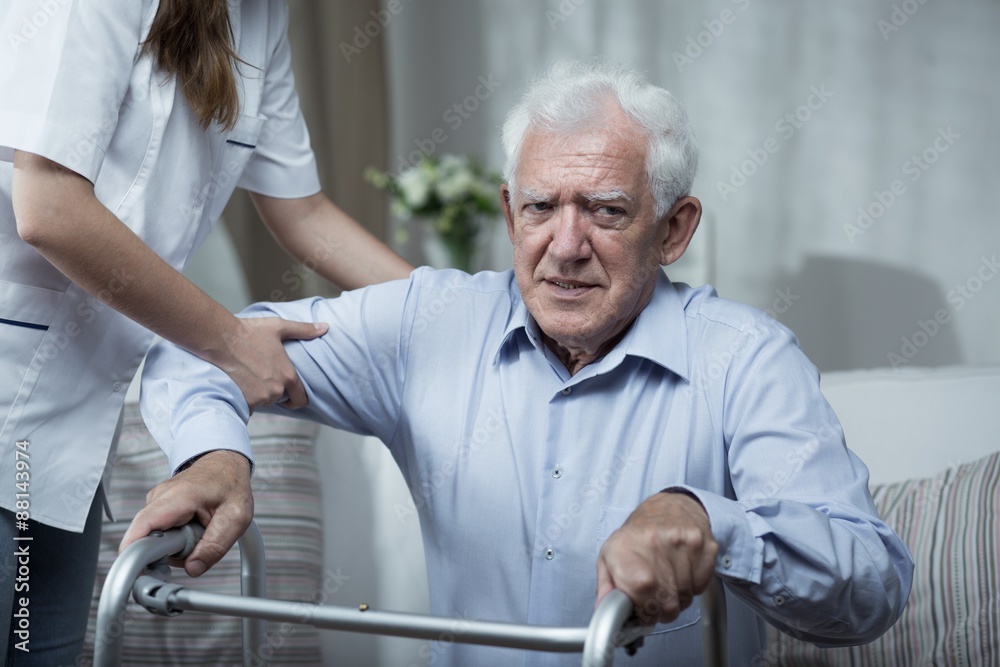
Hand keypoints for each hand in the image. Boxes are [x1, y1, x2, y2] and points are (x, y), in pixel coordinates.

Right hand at [119, 450, 253, 576]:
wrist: (226, 464)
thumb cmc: (231, 485)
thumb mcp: (236, 518)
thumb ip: (215, 546)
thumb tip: (192, 569)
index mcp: (178, 497)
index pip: (142, 527)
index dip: (134, 554)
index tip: (138, 576)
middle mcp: (160, 498)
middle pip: (147, 539)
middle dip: (170, 552)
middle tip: (197, 544)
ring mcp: (156, 502)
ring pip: (155, 539)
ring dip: (176, 545)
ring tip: (199, 531)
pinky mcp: (157, 509)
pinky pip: (159, 534)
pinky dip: (176, 538)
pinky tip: (191, 528)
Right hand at [214, 316, 327, 410]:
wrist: (220, 339)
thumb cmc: (249, 331)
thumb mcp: (279, 327)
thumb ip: (304, 330)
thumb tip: (325, 327)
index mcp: (288, 375)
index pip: (301, 398)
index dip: (297, 398)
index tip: (291, 396)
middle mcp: (276, 390)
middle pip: (280, 399)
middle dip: (275, 391)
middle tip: (264, 377)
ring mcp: (259, 397)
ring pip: (264, 401)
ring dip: (260, 394)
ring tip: (250, 376)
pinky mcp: (244, 401)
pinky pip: (249, 406)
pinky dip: (246, 399)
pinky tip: (240, 384)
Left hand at [596, 491, 717, 624]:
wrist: (671, 507)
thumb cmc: (638, 534)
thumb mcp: (610, 555)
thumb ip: (606, 585)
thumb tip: (604, 609)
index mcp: (626, 547)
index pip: (640, 590)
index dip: (643, 610)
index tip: (641, 612)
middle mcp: (655, 542)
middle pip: (666, 603)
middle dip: (660, 609)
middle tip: (654, 597)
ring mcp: (683, 543)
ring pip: (686, 598)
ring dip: (677, 597)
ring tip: (668, 578)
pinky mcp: (705, 546)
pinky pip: (701, 586)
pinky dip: (692, 586)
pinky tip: (682, 570)